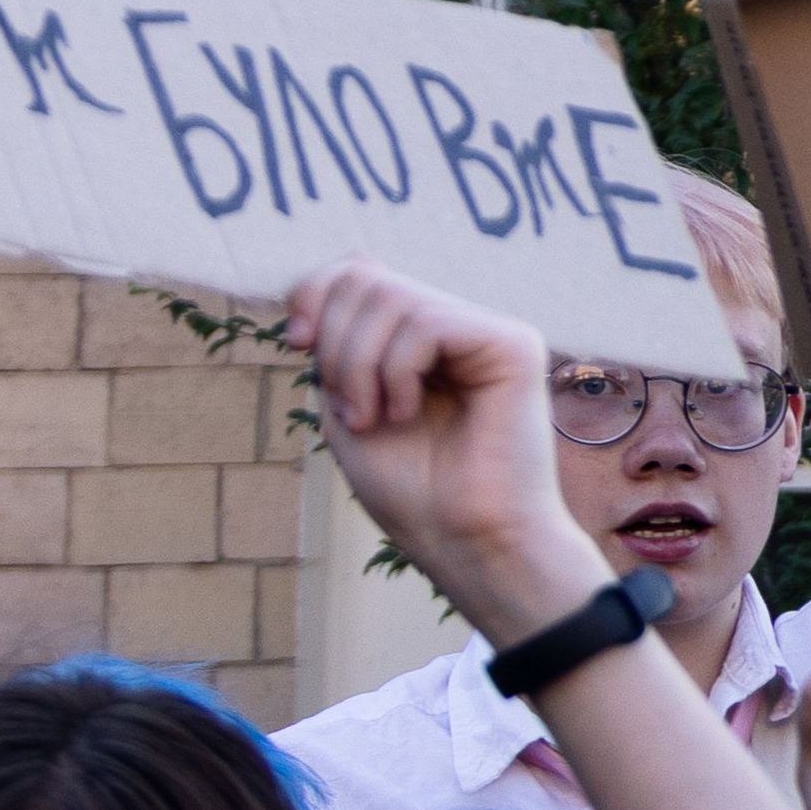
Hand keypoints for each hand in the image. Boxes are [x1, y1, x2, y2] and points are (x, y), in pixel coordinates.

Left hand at [281, 264, 618, 635]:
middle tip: (354, 410)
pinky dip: (395, 371)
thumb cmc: (411, 488)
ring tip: (377, 419)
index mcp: (419, 340)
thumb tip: (324, 286)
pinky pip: (425, 323)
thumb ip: (337, 345)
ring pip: (390, 296)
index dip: (315, 293)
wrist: (464, 539)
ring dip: (358, 366)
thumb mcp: (347, 404)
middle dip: (335, 344)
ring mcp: (487, 331)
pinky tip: (410, 411)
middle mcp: (457, 325)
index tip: (298, 344)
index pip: (359, 270)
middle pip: (365, 277)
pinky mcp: (513, 343)